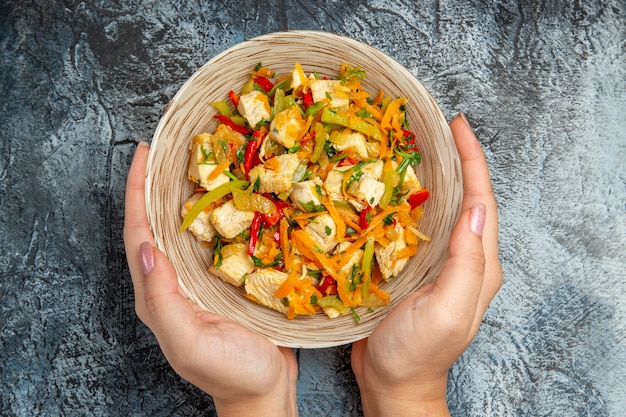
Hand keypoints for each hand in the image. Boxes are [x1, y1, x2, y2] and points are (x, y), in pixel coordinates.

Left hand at [124, 142, 297, 416]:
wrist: (265, 390)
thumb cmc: (230, 372)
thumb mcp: (189, 342)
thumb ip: (163, 300)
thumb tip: (147, 248)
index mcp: (158, 295)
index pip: (139, 234)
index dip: (136, 193)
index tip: (142, 156)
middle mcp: (175, 281)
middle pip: (157, 224)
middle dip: (156, 185)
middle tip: (166, 149)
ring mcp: (200, 280)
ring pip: (186, 228)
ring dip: (185, 194)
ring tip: (195, 162)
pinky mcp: (226, 279)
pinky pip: (215, 239)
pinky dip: (217, 213)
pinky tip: (232, 195)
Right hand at [351, 114, 502, 415]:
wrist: (393, 384)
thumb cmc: (418, 353)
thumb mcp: (447, 311)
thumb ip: (467, 263)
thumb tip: (478, 209)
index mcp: (478, 265)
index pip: (482, 201)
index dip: (473, 161)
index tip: (458, 126)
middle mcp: (463, 258)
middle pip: (465, 198)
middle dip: (455, 159)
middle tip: (435, 127)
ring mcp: (437, 263)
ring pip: (440, 208)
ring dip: (432, 175)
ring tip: (413, 147)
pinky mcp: (413, 268)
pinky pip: (414, 226)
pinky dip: (406, 201)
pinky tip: (388, 189)